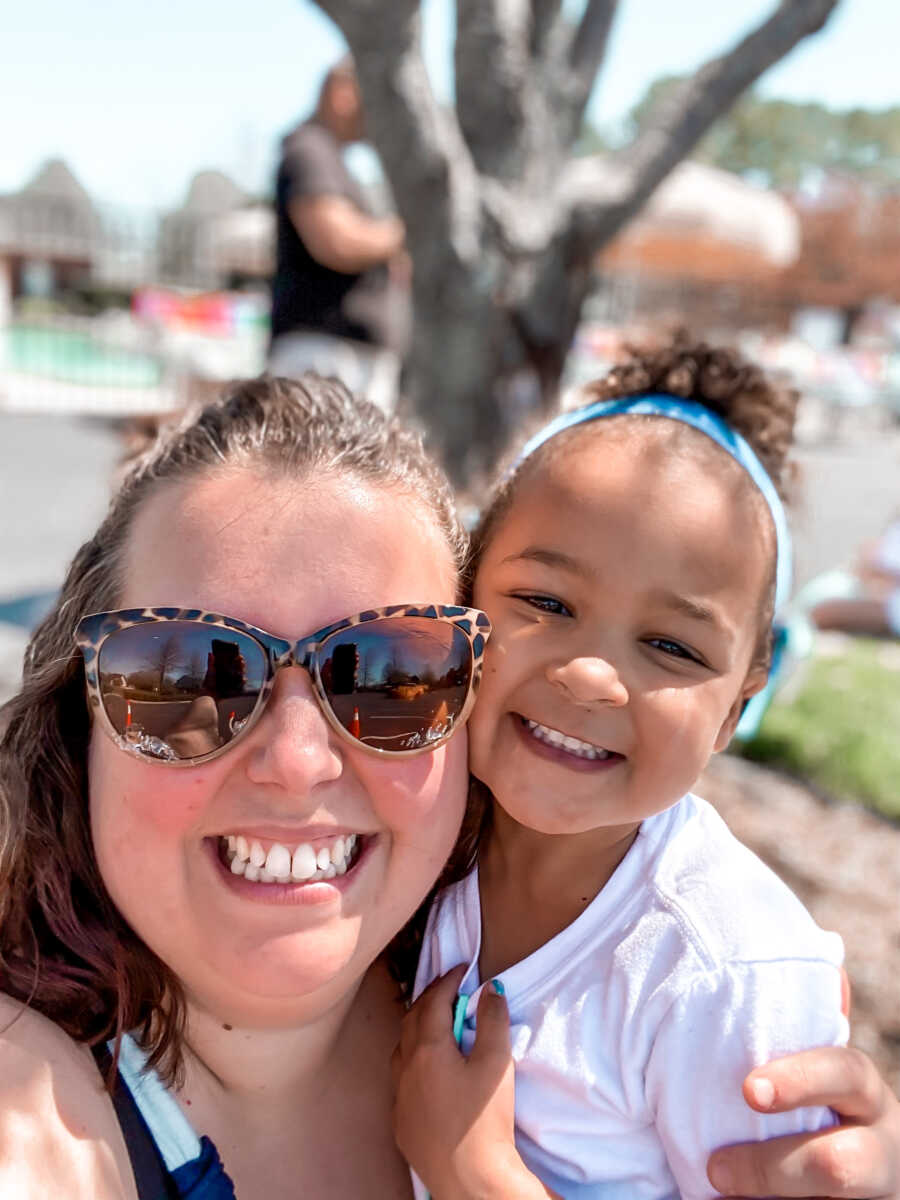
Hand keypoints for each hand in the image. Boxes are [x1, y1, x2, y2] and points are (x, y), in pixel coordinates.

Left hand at [391, 967, 557, 1199]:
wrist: (469, 1179)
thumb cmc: (485, 1120)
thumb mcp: (497, 1064)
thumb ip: (493, 1021)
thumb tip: (490, 989)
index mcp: (428, 1048)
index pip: (435, 1001)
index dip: (449, 980)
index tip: (463, 969)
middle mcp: (406, 1067)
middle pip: (413, 1019)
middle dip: (431, 998)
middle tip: (450, 988)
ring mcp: (399, 1095)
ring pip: (402, 1047)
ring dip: (418, 1027)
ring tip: (438, 1022)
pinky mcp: (400, 1121)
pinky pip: (401, 1077)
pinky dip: (414, 1059)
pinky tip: (428, 1068)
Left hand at [706, 1046, 899, 1196]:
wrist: (856, 1172)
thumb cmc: (808, 1113)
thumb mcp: (812, 1090)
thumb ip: (777, 1077)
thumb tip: (698, 1044)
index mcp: (864, 1094)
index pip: (845, 1073)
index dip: (800, 1080)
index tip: (748, 1090)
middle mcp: (883, 1146)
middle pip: (841, 1163)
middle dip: (771, 1169)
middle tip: (715, 1169)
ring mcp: (880, 1192)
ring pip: (833, 1198)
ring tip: (721, 1196)